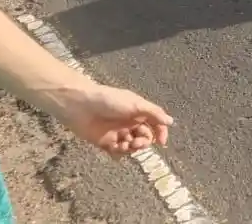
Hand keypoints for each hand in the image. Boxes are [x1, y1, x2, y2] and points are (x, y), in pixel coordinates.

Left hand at [45, 83, 172, 157]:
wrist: (81, 106)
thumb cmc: (109, 100)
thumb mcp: (135, 104)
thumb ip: (154, 113)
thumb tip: (170, 122)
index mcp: (139, 112)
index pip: (155, 124)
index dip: (160, 133)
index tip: (161, 143)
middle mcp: (130, 123)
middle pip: (145, 137)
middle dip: (144, 142)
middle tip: (137, 143)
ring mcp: (118, 133)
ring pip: (132, 146)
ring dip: (132, 148)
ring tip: (126, 145)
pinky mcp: (106, 142)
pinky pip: (118, 152)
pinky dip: (120, 152)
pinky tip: (117, 148)